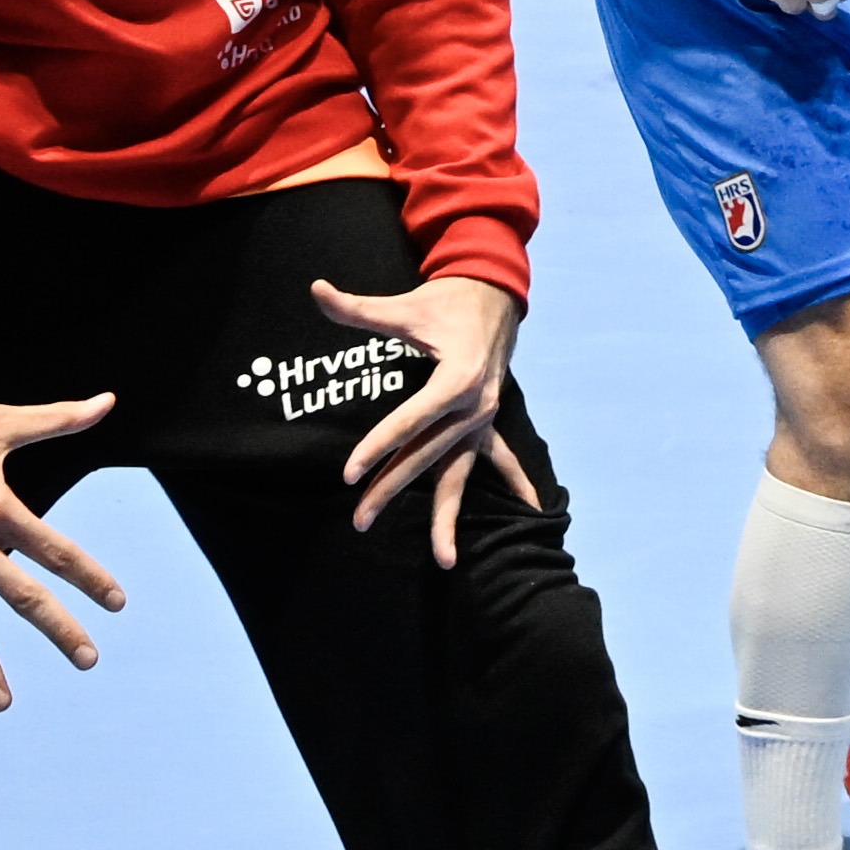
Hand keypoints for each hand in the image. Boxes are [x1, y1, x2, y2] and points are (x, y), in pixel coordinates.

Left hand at [313, 272, 538, 567]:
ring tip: (444, 559)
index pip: (409, 423)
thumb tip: (317, 290)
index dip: (377, 447)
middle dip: (392, 489)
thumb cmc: (447, 301)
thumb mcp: (404, 306)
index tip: (349, 474)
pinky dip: (519, 484)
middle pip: (426, 457)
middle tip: (360, 519)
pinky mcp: (487, 420)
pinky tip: (533, 512)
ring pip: (460, 473)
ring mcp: (484, 418)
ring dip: (448, 516)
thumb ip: (358, 307)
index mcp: (455, 380)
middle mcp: (475, 407)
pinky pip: (503, 460)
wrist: (495, 293)